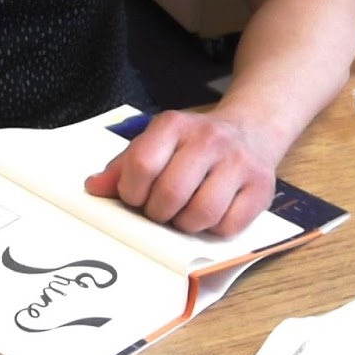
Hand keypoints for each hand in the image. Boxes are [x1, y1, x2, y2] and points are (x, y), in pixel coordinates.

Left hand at [84, 109, 276, 236]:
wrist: (251, 130)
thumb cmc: (193, 145)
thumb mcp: (156, 143)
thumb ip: (125, 166)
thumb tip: (94, 189)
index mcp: (174, 124)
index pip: (142, 165)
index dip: (132, 193)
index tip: (136, 197)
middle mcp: (209, 138)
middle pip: (170, 194)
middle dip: (158, 213)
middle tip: (161, 210)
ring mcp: (239, 162)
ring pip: (201, 214)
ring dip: (186, 224)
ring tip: (185, 212)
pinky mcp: (261, 187)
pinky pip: (228, 227)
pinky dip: (214, 229)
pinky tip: (212, 213)